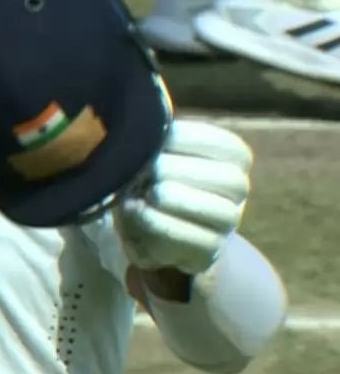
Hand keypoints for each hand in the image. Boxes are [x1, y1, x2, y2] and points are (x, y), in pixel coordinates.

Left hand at [113, 119, 251, 274]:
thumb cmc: (151, 179)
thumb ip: (156, 139)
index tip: (162, 136)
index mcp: (230, 161)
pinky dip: (162, 225)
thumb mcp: (155, 155)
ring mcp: (225, 226)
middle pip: (231, 181)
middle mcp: (236, 193)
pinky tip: (137, 211)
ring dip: (180, 200)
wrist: (149, 229)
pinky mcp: (206, 253)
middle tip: (151, 168)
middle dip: (185, 171)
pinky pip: (195, 241)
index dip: (195, 139)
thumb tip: (142, 120)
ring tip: (147, 193)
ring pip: (222, 213)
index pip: (230, 148)